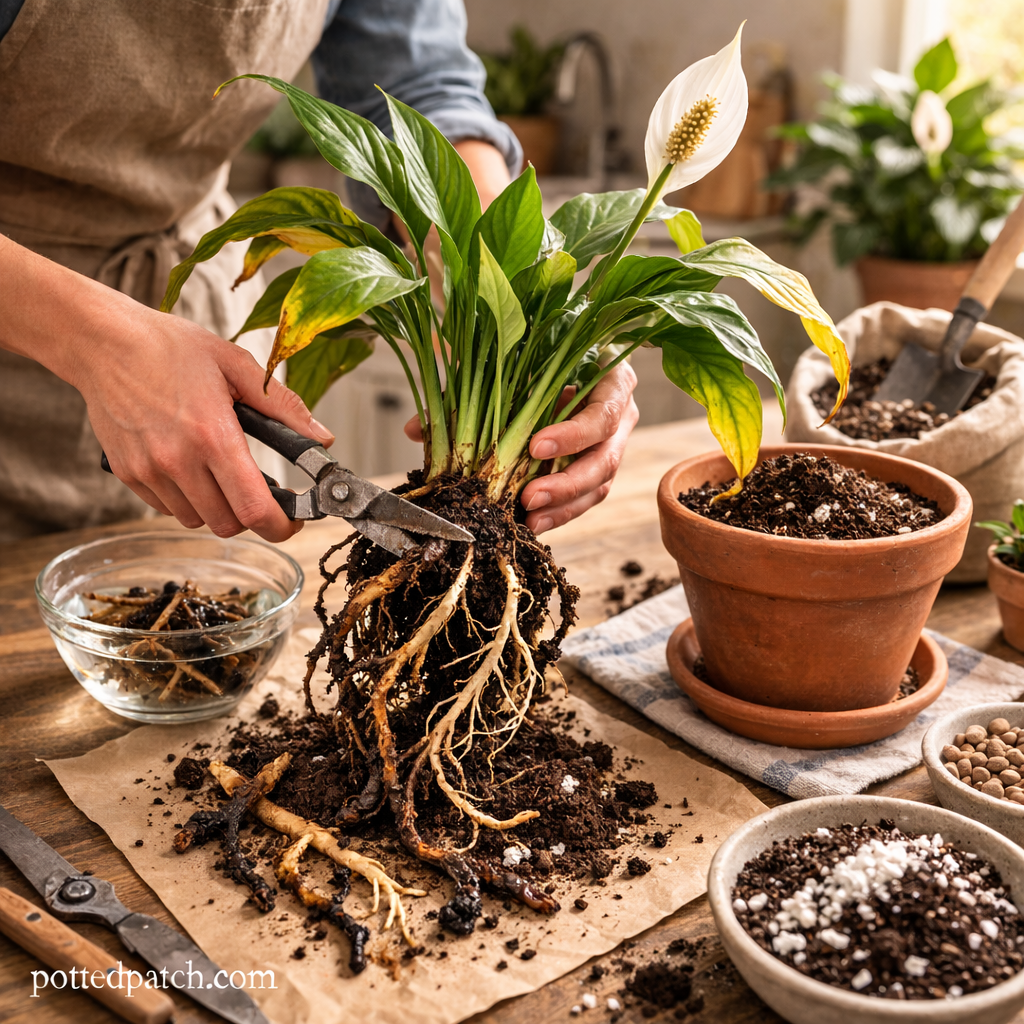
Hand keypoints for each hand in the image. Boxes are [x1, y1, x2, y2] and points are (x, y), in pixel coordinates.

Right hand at [77, 303, 333, 541]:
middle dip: (251, 515)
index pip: (252, 509)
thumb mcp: (236, 365)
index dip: (280, 526)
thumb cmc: (168, 347)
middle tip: (259, 492)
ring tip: (220, 472)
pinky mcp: (128, 473)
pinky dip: (186, 499)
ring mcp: (149, 470)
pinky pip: (167, 508)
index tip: (291, 520)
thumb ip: (284, 405)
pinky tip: (191, 466)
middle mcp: (178, 460)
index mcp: (212, 435)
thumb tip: (322, 437)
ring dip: (217, 507)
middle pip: (227, 524)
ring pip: (197, 519)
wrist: (103, 341)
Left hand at [402, 362, 638, 534]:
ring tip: (529, 518)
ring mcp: (613, 449)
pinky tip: (532, 523)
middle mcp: (621, 420)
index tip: (536, 446)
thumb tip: (416, 429)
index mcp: (612, 383)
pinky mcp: (597, 474)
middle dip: (566, 483)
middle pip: (606, 460)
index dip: (572, 434)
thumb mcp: (511, 367)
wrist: (565, 367)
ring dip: (562, 507)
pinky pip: (583, 500)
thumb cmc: (541, 360)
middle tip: (529, 497)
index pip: (603, 413)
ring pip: (597, 488)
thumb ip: (470, 391)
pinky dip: (557, 513)